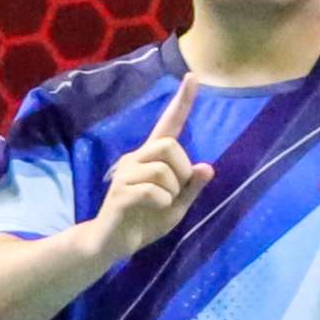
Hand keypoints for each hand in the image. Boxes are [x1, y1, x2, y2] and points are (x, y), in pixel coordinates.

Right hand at [87, 84, 213, 258]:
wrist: (111, 243)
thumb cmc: (145, 220)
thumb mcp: (177, 206)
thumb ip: (192, 188)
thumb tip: (207, 166)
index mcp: (151, 158)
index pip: (169, 124)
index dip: (182, 102)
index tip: (193, 76)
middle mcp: (135, 159)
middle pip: (169, 145)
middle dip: (181, 170)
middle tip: (175, 191)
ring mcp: (124, 174)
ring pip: (162, 169)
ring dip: (172, 190)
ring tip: (161, 204)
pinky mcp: (119, 192)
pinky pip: (153, 191)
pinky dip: (162, 202)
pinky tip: (152, 210)